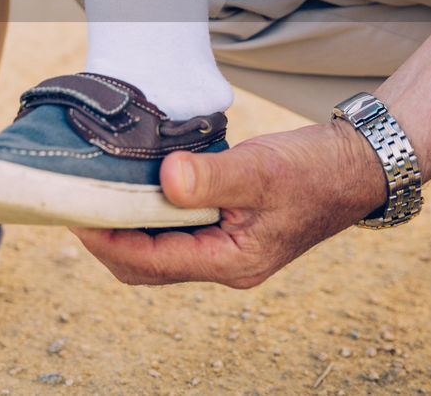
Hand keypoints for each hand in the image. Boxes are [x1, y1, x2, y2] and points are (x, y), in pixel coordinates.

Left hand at [73, 120, 386, 286]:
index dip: (105, 238)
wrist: (357, 164)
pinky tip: (136, 185)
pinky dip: (149, 213)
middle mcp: (225, 264)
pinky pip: (175, 231)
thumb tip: (164, 180)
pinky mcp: (228, 229)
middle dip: (106, 239)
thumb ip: (211, 177)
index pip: (149, 262)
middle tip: (74, 202)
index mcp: (231, 262)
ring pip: (158, 250)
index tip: (73, 211)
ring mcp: (226, 249)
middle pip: (146, 266)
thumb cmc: (316, 170)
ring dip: (125, 226)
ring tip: (95, 192)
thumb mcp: (261, 169)